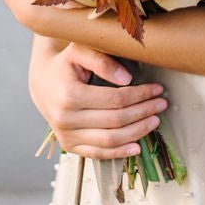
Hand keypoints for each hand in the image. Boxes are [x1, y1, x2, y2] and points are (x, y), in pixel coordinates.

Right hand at [30, 40, 167, 159]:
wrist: (43, 82)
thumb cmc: (66, 64)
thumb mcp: (80, 51)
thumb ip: (102, 60)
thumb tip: (127, 78)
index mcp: (69, 94)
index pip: (115, 99)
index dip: (140, 95)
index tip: (157, 88)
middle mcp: (65, 119)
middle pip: (116, 120)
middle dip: (143, 112)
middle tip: (161, 104)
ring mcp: (66, 135)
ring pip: (110, 140)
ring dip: (137, 132)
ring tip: (155, 120)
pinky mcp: (69, 146)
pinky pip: (98, 153)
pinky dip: (119, 153)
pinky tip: (137, 146)